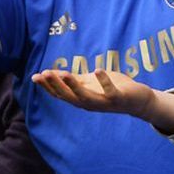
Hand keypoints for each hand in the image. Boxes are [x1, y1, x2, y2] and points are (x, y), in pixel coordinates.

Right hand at [32, 68, 173, 131]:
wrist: (138, 100)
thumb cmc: (112, 89)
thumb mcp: (89, 83)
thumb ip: (73, 80)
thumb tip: (51, 73)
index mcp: (81, 98)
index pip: (61, 94)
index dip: (48, 86)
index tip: (35, 76)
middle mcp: (90, 104)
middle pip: (69, 96)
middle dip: (56, 85)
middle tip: (43, 74)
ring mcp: (103, 102)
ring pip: (85, 97)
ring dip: (74, 86)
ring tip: (64, 73)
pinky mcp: (118, 98)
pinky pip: (110, 91)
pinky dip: (104, 82)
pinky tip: (97, 70)